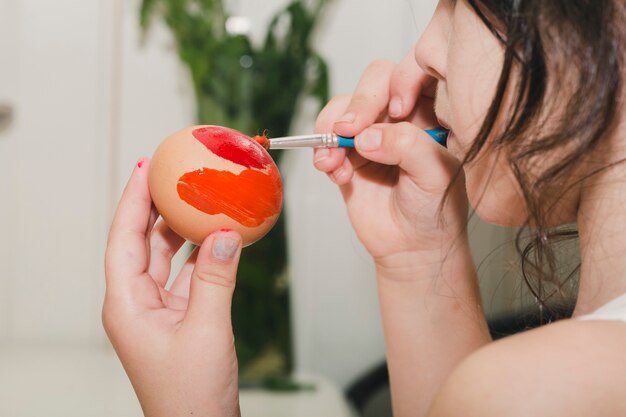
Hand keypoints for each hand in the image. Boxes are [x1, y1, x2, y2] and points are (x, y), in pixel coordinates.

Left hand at [103, 158, 241, 416]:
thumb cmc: (190, 394)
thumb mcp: (206, 329)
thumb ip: (216, 278)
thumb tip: (226, 234)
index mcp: (127, 304)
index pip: (124, 239)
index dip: (133, 200)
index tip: (145, 167)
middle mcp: (137, 303)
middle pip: (141, 243)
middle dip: (155, 207)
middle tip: (172, 175)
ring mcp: (157, 310)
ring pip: (165, 257)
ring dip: (180, 230)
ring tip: (195, 198)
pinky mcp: (178, 317)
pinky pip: (187, 275)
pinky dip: (201, 255)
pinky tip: (217, 238)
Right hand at [314, 55, 468, 274]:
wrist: (413, 248)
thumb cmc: (436, 210)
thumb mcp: (435, 174)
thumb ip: (407, 146)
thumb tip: (364, 135)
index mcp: (432, 111)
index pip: (412, 74)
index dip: (400, 83)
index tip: (399, 111)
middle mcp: (400, 117)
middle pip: (373, 82)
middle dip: (358, 104)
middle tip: (348, 130)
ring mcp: (371, 134)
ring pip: (342, 108)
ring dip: (331, 130)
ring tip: (333, 161)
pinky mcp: (346, 155)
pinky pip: (325, 138)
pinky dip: (322, 152)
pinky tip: (335, 173)